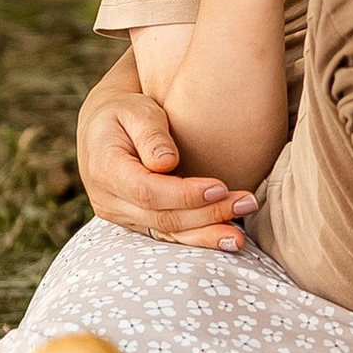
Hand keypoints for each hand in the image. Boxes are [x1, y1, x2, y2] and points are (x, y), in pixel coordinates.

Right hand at [77, 79, 255, 248]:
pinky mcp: (136, 223)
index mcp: (105, 170)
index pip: (147, 191)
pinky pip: (168, 236)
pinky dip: (199, 240)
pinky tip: (227, 241)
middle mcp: (109, 200)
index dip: (184, 194)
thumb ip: (150, 134)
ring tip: (242, 235)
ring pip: (167, 233)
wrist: (105, 129)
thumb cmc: (125, 112)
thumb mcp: (135, 111)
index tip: (220, 188)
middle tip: (247, 203)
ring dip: (208, 234)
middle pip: (162, 217)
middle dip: (207, 215)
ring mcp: (121, 216)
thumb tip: (166, 162)